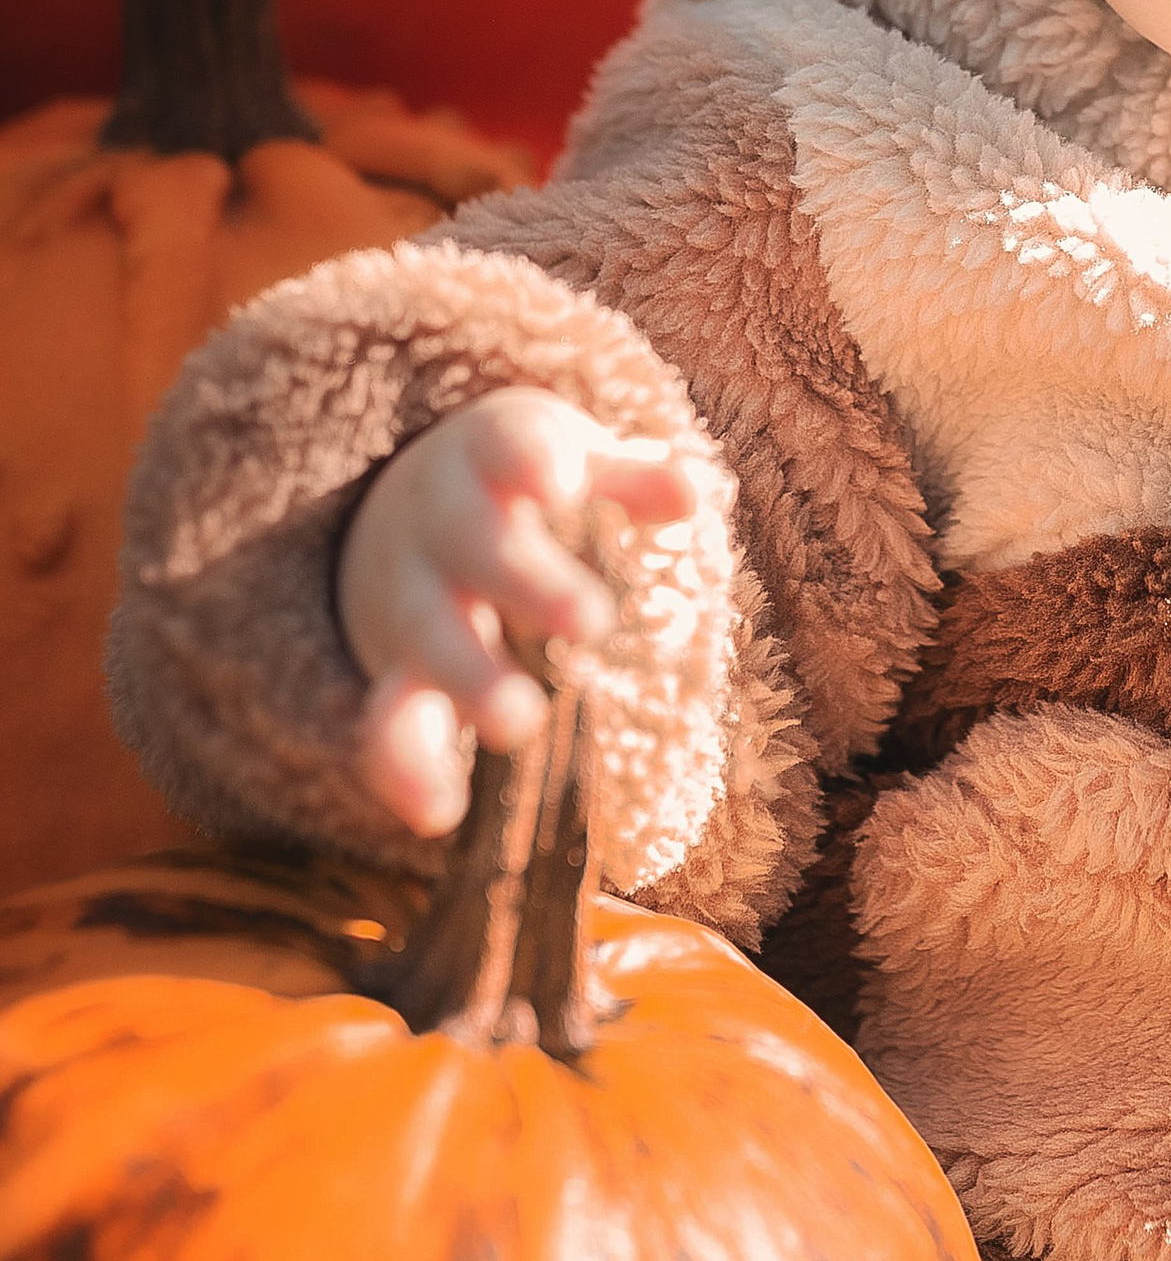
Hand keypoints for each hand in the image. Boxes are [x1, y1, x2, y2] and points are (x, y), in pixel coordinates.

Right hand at [336, 390, 704, 841]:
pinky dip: (407, 768)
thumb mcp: (569, 460)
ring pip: (431, 637)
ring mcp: (412, 603)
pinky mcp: (397, 675)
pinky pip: (388, 723)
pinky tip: (439, 814)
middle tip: (591, 623)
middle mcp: (442, 529)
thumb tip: (692, 494)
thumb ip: (630, 477)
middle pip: (476, 549)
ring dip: (472, 679)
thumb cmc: (521, 482)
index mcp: (490, 458)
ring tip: (520, 725)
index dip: (529, 459)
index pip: (506, 446)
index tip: (558, 479)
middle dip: (528, 584)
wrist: (402, 510)